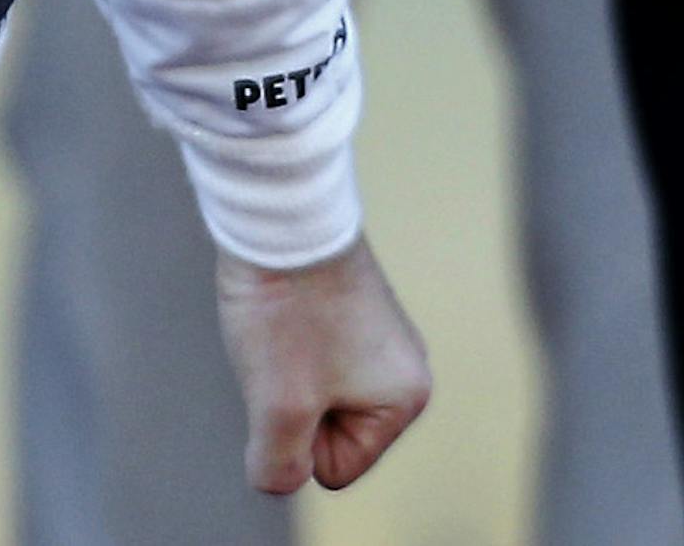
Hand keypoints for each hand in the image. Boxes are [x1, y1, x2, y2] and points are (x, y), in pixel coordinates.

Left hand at [215, 234, 430, 494]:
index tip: (294, 376)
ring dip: (283, 367)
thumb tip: (282, 473)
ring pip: (311, 388)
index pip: (335, 467)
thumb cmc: (287, 307)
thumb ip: (281, 466)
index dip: (299, 432)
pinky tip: (280, 302)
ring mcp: (376, 331)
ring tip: (280, 320)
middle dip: (292, 400)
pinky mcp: (347, 302)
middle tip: (284, 347)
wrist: (281, 210)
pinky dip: (284, 335)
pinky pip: (307, 351)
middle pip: (326, 428)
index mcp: (405, 397)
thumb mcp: (278, 406)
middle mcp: (403, 364)